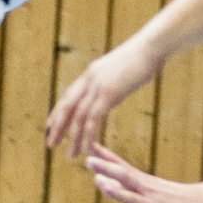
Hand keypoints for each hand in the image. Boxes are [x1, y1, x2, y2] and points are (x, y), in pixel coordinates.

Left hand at [45, 36, 164, 161]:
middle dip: (57, 127)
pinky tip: (86, 148)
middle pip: (66, 106)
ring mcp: (97, 86)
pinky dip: (88, 135)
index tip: (50, 124)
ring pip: (78, 116)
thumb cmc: (144, 55)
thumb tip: (114, 86)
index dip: (59, 111)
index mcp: (92, 72)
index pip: (69, 94)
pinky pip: (93, 119)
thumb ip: (113, 79)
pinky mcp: (108, 93)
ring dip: (72, 138)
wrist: (152, 45)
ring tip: (69, 156)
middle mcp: (89, 79)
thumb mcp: (122, 68)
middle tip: (50, 145)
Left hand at [86, 145, 202, 202]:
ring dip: (117, 192)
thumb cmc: (170, 197)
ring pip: (132, 198)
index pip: (120, 166)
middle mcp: (145, 190)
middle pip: (123, 177)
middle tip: (89, 160)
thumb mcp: (147, 188)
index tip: (89, 145)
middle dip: (106, 169)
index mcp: (142, 181)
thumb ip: (124, 185)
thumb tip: (101, 179)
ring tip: (103, 185)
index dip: (105, 157)